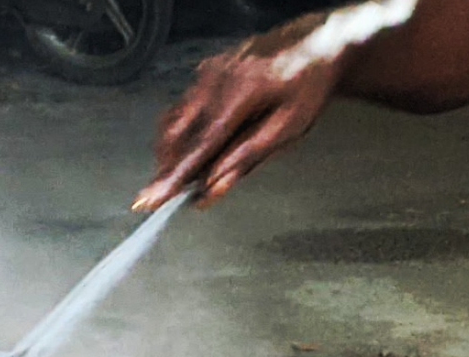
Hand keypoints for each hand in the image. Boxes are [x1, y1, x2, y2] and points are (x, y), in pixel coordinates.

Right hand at [133, 13, 342, 210]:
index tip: (153, 197)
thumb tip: (213, 184)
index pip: (200, 144)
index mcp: (243, 92)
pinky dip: (182, 133)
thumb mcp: (288, 128)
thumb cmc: (308, 87)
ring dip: (173, 152)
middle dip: (168, 166)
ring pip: (173, 120)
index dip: (174, 175)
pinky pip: (183, 107)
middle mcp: (218, 77)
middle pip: (176, 132)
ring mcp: (209, 72)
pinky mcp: (206, 71)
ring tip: (183, 174)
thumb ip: (247, 157)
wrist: (315, 46)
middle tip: (167, 194)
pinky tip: (193, 149)